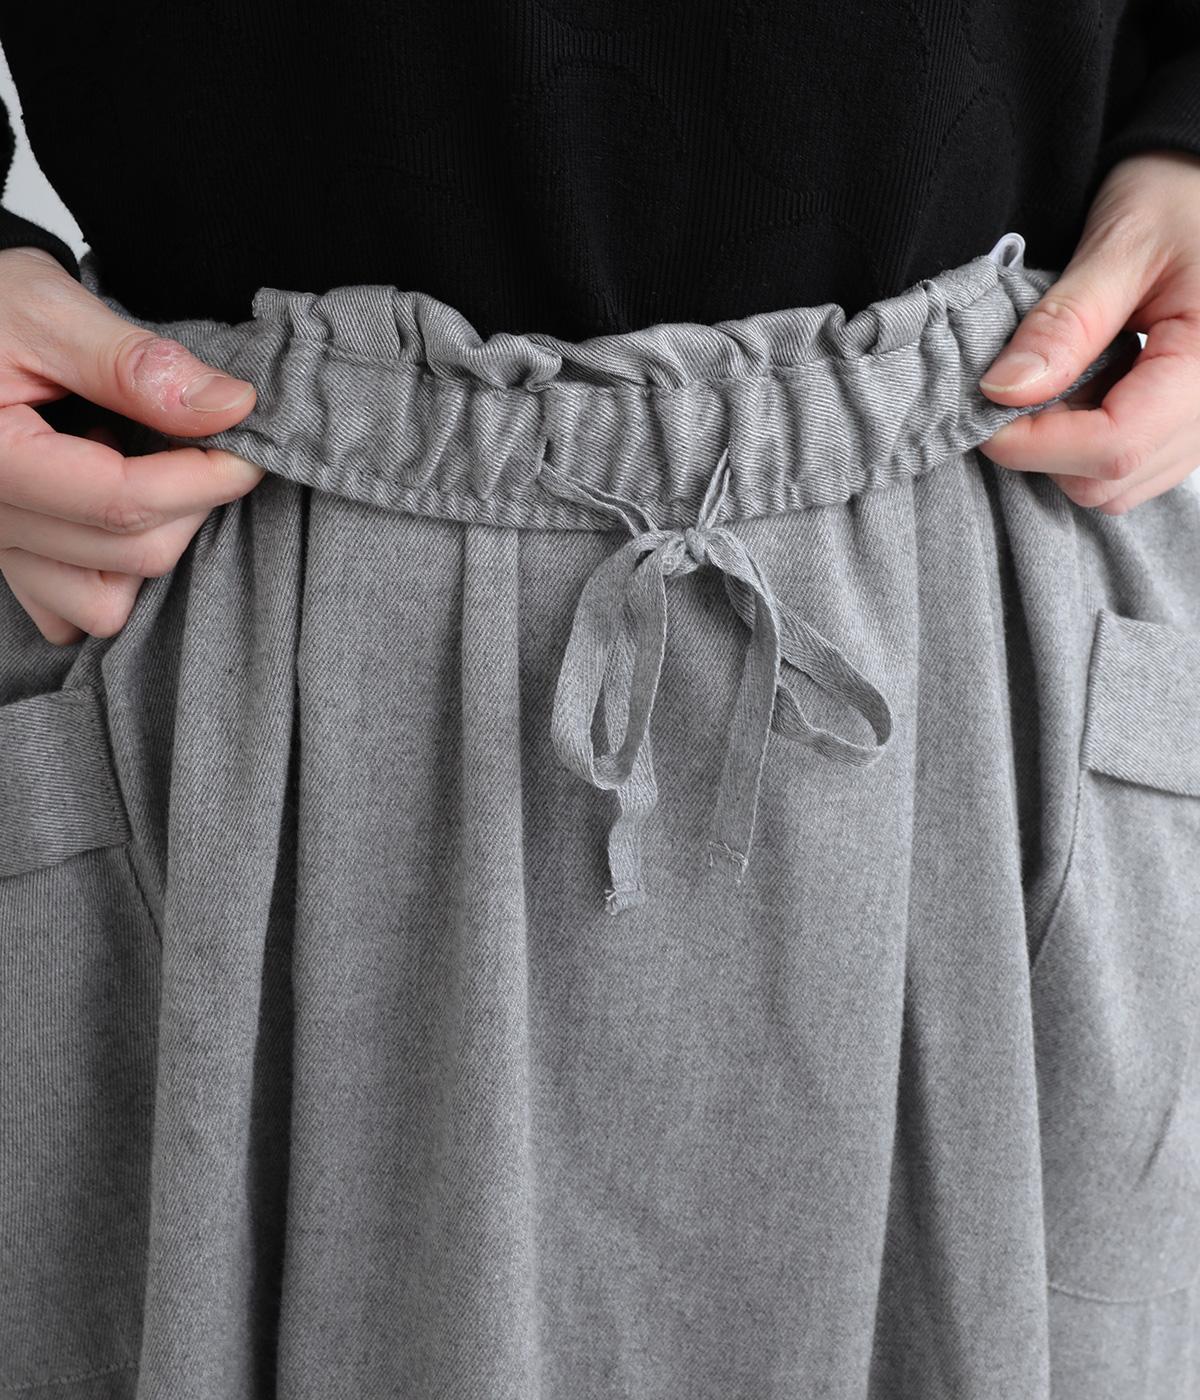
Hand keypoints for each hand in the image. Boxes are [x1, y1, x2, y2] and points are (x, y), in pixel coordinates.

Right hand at [0, 245, 264, 644]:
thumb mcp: (50, 310)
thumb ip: (135, 364)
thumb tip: (230, 407)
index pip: (123, 502)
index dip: (206, 480)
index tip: (250, 450)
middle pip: (130, 554)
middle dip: (191, 504)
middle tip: (207, 446)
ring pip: (103, 603)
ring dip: (152, 545)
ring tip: (147, 472)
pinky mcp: (6, 557)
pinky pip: (68, 612)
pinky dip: (110, 577)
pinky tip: (119, 511)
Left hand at [976, 150, 1199, 514]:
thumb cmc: (1175, 196)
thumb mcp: (1121, 243)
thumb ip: (1063, 324)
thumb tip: (1001, 391)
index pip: (1115, 445)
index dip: (1036, 442)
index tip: (985, 407)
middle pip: (1111, 479)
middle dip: (1047, 446)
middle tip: (1022, 381)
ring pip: (1115, 487)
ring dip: (1066, 448)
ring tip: (1062, 375)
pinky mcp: (1189, 430)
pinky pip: (1130, 470)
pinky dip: (1087, 443)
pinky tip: (1085, 388)